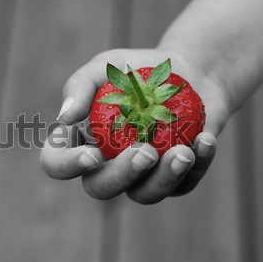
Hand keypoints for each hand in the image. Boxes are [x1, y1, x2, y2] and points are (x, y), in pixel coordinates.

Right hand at [40, 48, 231, 203]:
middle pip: (100, 188)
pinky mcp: (175, 178)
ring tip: (183, 152)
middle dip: (121, 176)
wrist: (189, 73)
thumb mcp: (107, 66)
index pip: (57, 162)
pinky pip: (182, 186)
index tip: (92, 153)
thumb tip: (64, 118)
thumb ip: (80, 85)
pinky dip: (196, 167)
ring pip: (143, 195)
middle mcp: (107, 164)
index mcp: (81, 141)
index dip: (67, 166)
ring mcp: (142, 175)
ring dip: (163, 179)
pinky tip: (205, 141)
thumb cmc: (138, 70)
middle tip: (145, 152)